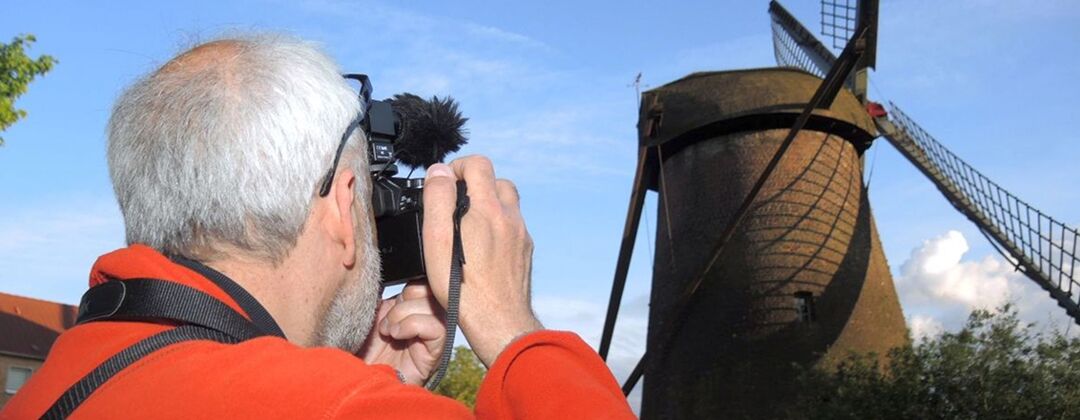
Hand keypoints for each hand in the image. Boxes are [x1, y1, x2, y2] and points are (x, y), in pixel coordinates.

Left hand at [357, 282, 446, 384]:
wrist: (360, 378)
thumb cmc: (362, 348)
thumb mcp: (369, 311)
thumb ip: (382, 291)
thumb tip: (379, 271)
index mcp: (412, 304)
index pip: (424, 279)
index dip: (408, 282)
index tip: (388, 300)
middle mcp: (426, 317)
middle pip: (431, 288)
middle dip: (404, 300)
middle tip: (385, 319)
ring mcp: (433, 334)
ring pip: (433, 305)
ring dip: (403, 314)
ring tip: (388, 331)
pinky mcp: (437, 351)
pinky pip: (436, 327)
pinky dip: (412, 326)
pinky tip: (396, 337)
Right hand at [422, 156, 543, 366]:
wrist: (499, 323)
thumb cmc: (463, 288)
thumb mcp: (437, 242)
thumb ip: (437, 200)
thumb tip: (440, 172)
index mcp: (488, 209)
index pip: (479, 164)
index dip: (458, 167)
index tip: (445, 184)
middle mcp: (510, 218)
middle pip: (497, 181)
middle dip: (475, 185)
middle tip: (456, 205)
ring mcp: (521, 236)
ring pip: (508, 205)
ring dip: (489, 206)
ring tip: (468, 226)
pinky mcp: (525, 252)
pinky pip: (514, 227)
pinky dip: (499, 227)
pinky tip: (483, 249)